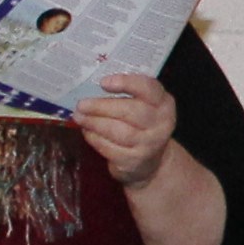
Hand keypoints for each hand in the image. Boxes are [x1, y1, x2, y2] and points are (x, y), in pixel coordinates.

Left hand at [73, 70, 180, 188]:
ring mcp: (149, 145)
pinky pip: (110, 148)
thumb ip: (127, 94)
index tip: (103, 83)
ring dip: (94, 123)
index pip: (148, 89)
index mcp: (164, 104)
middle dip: (101, 107)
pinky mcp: (134, 161)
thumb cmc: (141, 125)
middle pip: (130, 111)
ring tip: (79, 117)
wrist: (151, 162)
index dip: (126, 83)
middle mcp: (161, 124)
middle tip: (81, 104)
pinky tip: (88, 131)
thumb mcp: (144, 106)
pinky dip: (95, 138)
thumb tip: (91, 87)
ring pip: (118, 132)